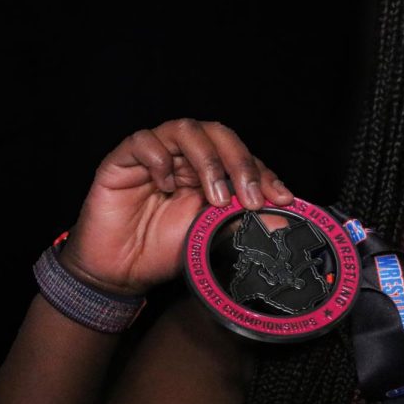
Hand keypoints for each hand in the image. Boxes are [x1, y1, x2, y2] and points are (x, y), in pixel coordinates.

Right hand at [55, 118, 295, 296]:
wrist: (120, 274)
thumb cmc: (164, 251)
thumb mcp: (212, 238)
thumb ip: (242, 222)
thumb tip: (282, 220)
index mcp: (208, 171)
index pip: (242, 156)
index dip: (263, 174)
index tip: (283, 199)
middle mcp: (184, 157)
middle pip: (219, 134)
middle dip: (241, 163)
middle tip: (251, 198)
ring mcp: (154, 155)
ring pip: (185, 129)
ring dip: (208, 160)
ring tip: (215, 197)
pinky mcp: (122, 160)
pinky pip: (142, 140)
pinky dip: (159, 159)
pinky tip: (166, 186)